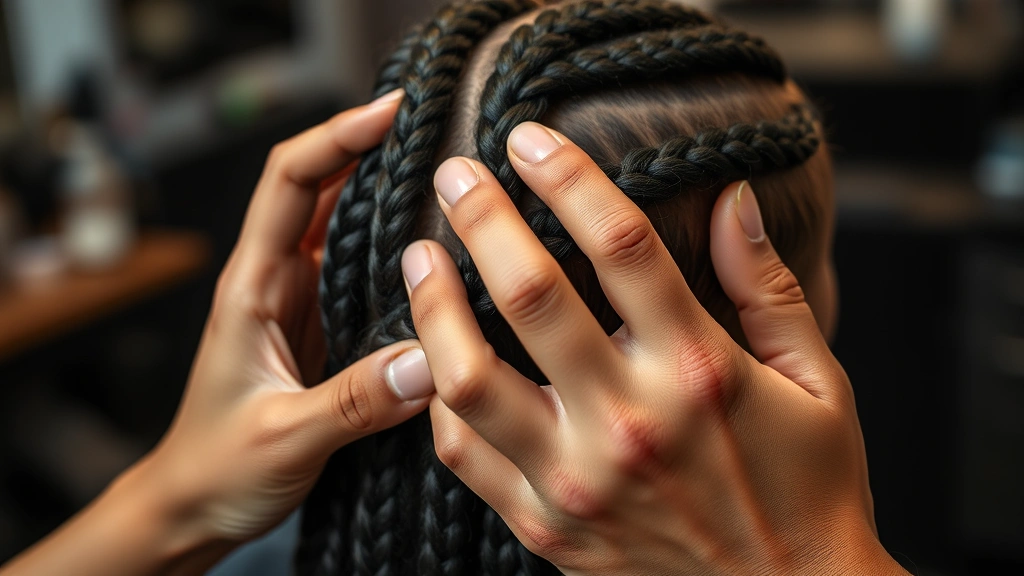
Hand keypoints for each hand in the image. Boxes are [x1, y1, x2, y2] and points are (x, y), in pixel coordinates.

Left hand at [1, 90, 435, 575]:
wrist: (195, 505)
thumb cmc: (218, 469)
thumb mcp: (285, 439)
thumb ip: (356, 403)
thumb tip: (432, 360)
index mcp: (252, 288)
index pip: (288, 183)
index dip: (335, 137)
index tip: (389, 114)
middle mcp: (274, 282)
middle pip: (319, 187)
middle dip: (369, 148)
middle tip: (434, 132)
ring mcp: (298, 302)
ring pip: (341, 223)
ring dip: (383, 191)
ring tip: (444, 175)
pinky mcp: (320, 327)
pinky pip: (359, 269)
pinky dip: (392, 245)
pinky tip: (432, 247)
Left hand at [403, 122, 905, 574]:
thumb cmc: (808, 487)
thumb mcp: (816, 380)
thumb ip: (768, 286)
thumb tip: (733, 199)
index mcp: (700, 371)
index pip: (622, 245)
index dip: (568, 178)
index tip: (529, 140)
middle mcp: (630, 421)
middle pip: (531, 294)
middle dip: (482, 218)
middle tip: (454, 175)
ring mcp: (578, 480)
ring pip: (469, 377)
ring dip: (433, 305)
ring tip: (420, 259)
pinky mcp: (546, 526)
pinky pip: (463, 454)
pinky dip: (440, 398)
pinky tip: (437, 357)